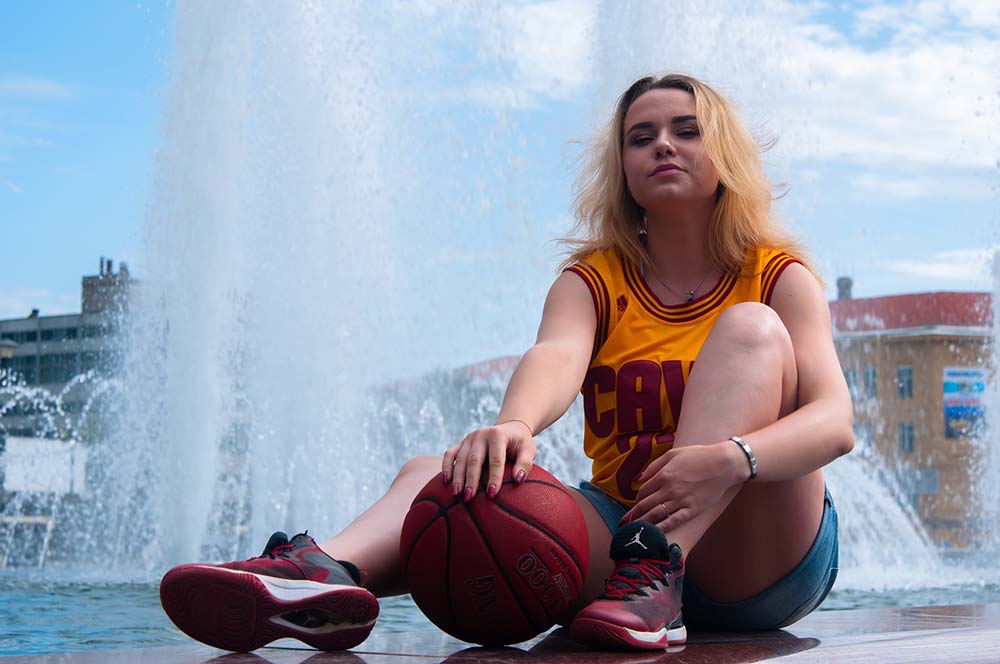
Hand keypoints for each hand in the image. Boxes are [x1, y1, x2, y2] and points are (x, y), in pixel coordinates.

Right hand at [441, 420, 536, 501]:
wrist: (510, 428)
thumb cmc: (520, 444)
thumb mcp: (529, 450)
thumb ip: (525, 463)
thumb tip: (518, 479)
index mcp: (498, 435)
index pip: (496, 459)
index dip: (494, 477)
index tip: (492, 494)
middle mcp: (481, 434)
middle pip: (474, 460)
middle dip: (471, 480)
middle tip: (469, 497)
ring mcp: (469, 438)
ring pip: (460, 458)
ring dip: (457, 477)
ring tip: (457, 494)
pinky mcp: (461, 442)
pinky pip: (450, 454)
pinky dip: (446, 466)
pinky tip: (446, 481)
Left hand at [620, 441, 743, 531]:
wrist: (724, 464)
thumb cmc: (699, 456)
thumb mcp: (673, 454)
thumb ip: (654, 466)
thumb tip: (639, 479)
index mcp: (664, 474)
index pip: (643, 491)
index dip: (637, 499)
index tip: (636, 504)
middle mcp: (669, 489)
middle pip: (645, 505)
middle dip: (634, 514)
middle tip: (627, 523)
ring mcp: (681, 500)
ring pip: (656, 515)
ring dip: (643, 523)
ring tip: (636, 530)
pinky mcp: (693, 510)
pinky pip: (674, 521)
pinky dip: (662, 528)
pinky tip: (654, 533)